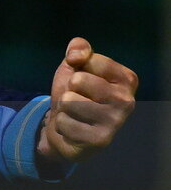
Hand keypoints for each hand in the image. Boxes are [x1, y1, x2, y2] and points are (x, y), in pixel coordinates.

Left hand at [37, 37, 137, 163]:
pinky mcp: (100, 141)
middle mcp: (127, 101)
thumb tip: (76, 55)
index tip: (82, 76)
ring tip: (75, 114)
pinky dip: (62, 125)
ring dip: (64, 107)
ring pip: (68, 101)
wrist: (66, 129)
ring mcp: (115, 122)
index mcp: (126, 79)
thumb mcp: (75, 65)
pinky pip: (64, 122)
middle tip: (77, 98)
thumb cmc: (75, 93)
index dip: (77, 65)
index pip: (90, 58)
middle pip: (78, 80)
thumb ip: (79, 48)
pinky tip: (74, 129)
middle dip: (69, 88)